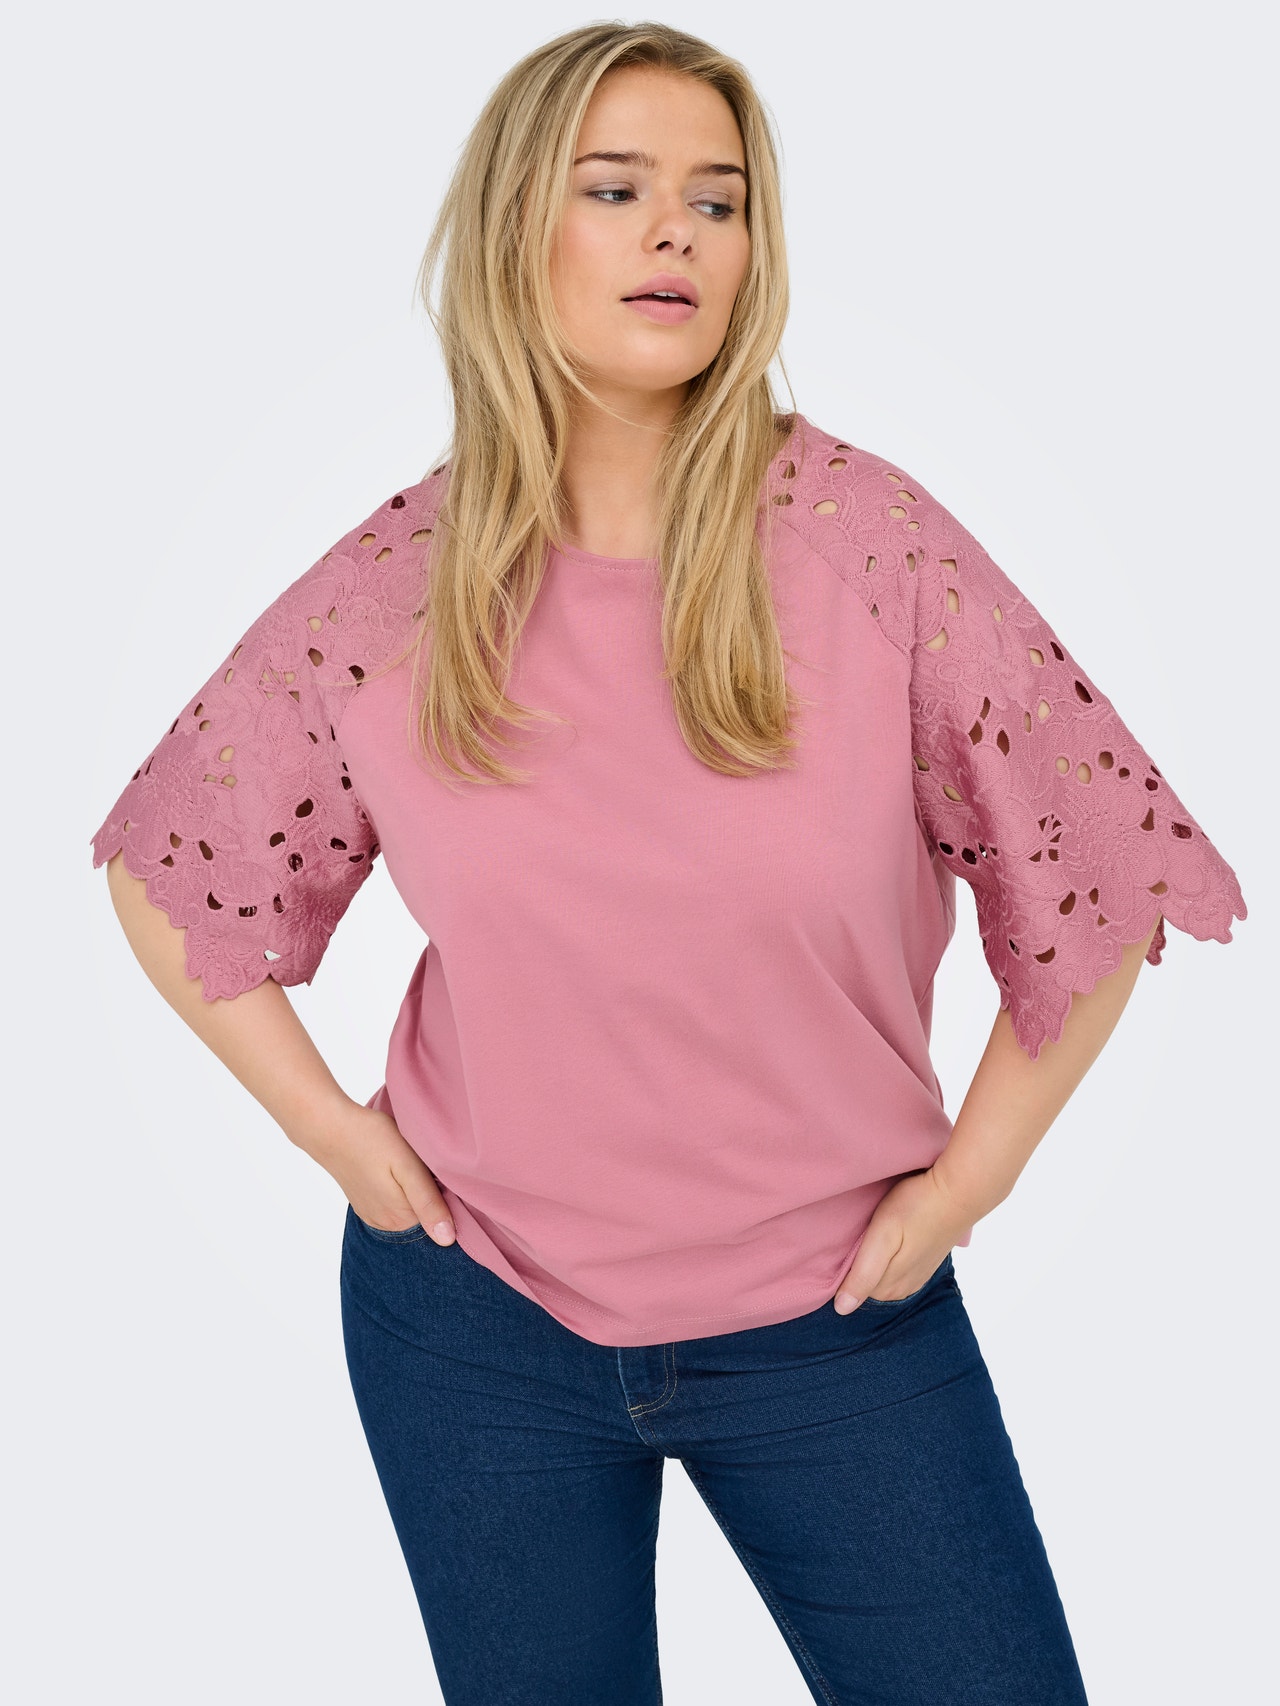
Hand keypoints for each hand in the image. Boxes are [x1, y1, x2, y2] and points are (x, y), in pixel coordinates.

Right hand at [296, 1101, 456, 1245]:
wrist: (330, 1128)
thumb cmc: (372, 1139)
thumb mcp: (407, 1166)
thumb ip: (427, 1203)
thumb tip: (447, 1241)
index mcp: (402, 1218)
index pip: (442, 1217)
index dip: (448, 1192)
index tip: (437, 1170)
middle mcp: (387, 1224)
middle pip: (426, 1214)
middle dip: (433, 1193)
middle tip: (423, 1163)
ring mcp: (374, 1215)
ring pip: (410, 1209)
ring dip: (416, 1191)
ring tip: (407, 1164)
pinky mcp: (366, 1203)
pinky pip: (394, 1204)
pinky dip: (400, 1190)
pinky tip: (394, 1170)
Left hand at [833, 1166, 972, 1313]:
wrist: (959, 1192)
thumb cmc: (916, 1208)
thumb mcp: (882, 1237)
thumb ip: (863, 1274)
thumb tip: (842, 1309)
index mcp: (889, 1287)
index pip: (851, 1289)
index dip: (844, 1265)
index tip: (847, 1242)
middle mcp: (904, 1289)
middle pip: (867, 1283)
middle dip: (858, 1264)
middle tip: (860, 1233)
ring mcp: (917, 1276)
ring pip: (881, 1275)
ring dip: (873, 1259)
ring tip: (873, 1233)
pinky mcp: (925, 1262)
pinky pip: (897, 1268)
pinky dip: (889, 1256)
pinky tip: (891, 1238)